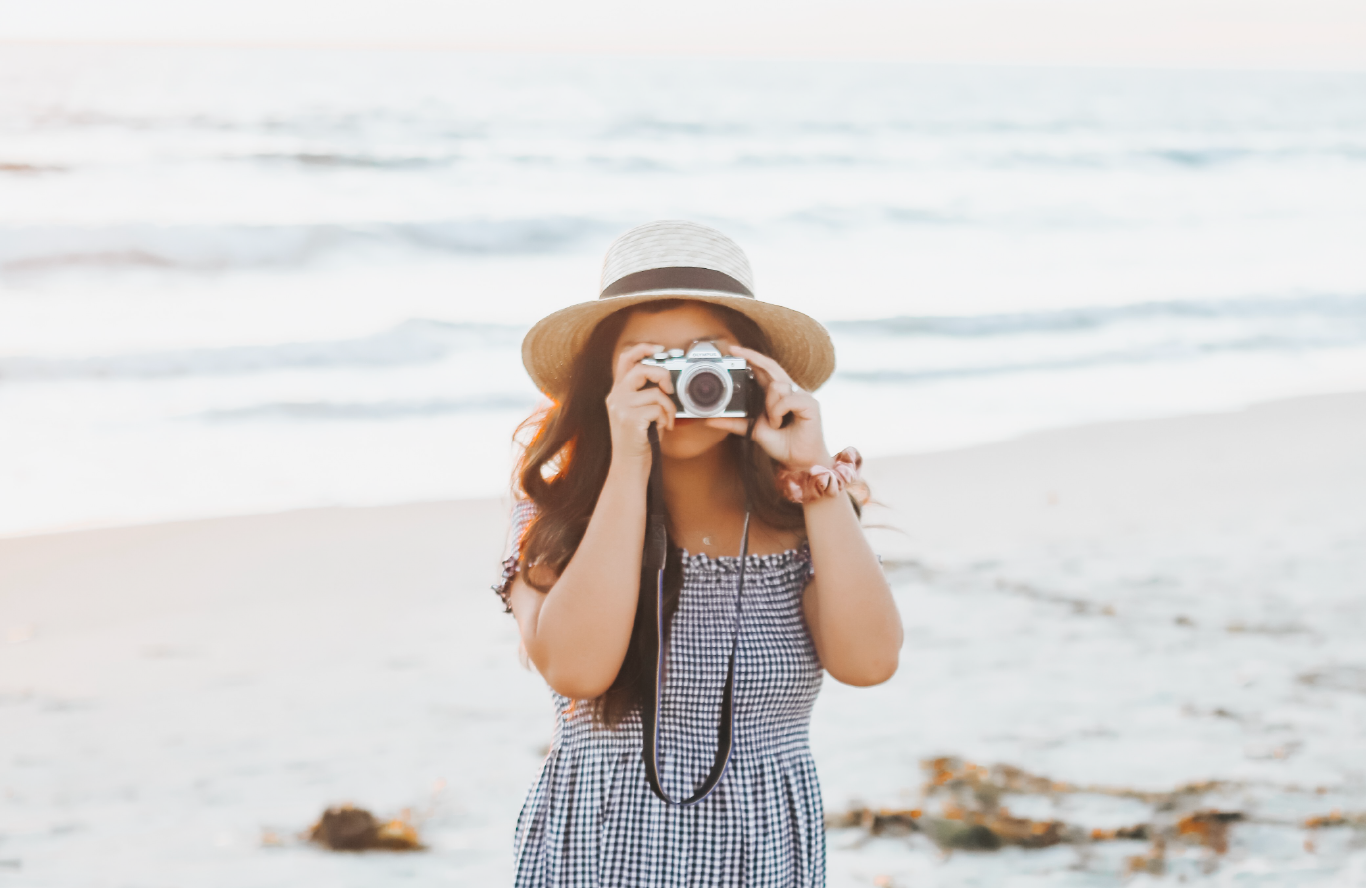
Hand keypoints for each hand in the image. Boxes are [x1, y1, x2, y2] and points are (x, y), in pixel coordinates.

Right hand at [606, 343, 676, 462]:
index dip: (643, 348)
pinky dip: (666, 418)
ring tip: (666, 420)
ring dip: (668, 407)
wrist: (629, 466)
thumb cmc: (640, 440)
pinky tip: (661, 429)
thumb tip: (667, 379)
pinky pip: (658, 409)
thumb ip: (646, 393)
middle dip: (662, 374)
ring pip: (655, 393)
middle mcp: (615, 397)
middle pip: (641, 369)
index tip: (661, 348)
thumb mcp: (640, 412)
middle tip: (670, 389)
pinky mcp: (630, 420)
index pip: (626, 359)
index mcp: (617, 392)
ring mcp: (621, 408)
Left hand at [705, 345, 830, 469]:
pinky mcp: (810, 403)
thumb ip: (734, 422)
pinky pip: (786, 399)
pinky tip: (781, 423)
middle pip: (771, 365)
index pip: (764, 368)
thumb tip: (709, 419)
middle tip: (734, 350)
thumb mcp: (752, 430)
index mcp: (777, 394)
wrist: (798, 461)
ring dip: (770, 408)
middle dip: (753, 356)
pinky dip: (778, 412)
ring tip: (775, 423)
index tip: (732, 350)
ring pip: (776, 386)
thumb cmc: (781, 444)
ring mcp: (801, 395)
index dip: (751, 357)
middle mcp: (790, 390)